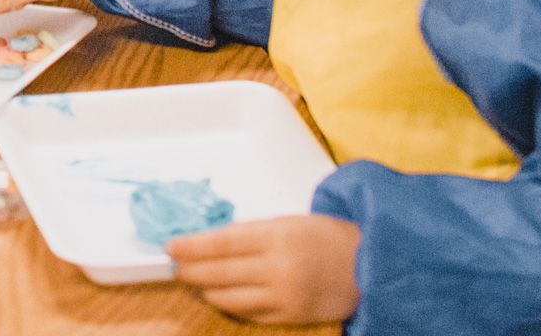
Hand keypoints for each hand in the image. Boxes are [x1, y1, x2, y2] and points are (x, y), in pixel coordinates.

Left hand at [169, 215, 361, 325]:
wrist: (370, 265)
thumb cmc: (325, 237)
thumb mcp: (287, 223)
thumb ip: (250, 234)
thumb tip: (209, 243)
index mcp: (277, 236)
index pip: (222, 242)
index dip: (191, 246)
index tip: (171, 246)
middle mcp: (279, 268)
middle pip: (220, 273)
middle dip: (191, 270)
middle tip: (175, 266)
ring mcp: (285, 296)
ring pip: (230, 298)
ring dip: (205, 290)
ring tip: (192, 281)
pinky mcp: (292, 316)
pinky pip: (249, 314)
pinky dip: (230, 305)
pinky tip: (218, 297)